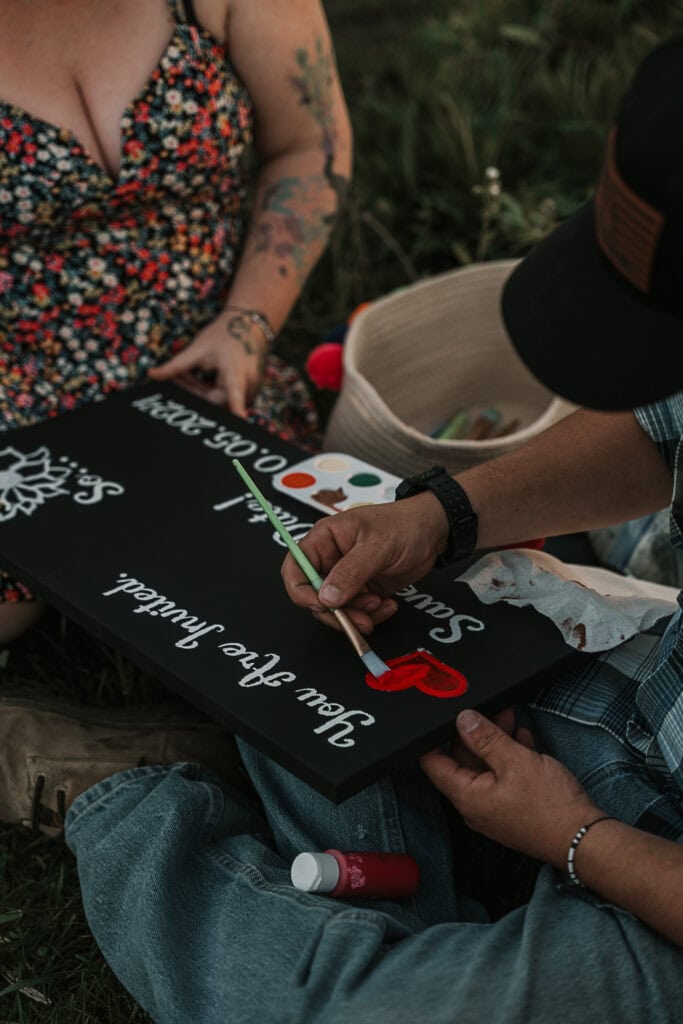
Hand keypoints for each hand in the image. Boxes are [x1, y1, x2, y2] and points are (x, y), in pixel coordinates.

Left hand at [148, 311, 268, 416]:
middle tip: (176, 378)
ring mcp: (249, 390)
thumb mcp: (197, 348)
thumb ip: (175, 366)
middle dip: (193, 391)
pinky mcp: (247, 392)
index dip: (236, 408)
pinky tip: (200, 375)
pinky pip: (224, 397)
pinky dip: (209, 389)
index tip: (240, 420)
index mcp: (235, 371)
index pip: (235, 394)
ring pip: (218, 400)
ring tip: (186, 374)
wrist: (248, 325)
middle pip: (215, 401)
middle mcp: (246, 384)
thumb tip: (150, 374)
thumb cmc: (223, 335)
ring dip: (200, 390)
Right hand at [281, 492, 448, 633]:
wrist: (434, 532)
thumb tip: (326, 597)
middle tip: (359, 617)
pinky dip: (371, 615)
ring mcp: (346, 577)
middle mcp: (330, 559)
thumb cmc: (405, 524)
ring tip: (380, 605)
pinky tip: (388, 604)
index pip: (295, 568)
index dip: (302, 590)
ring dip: (357, 615)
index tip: (322, 606)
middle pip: (314, 595)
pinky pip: (356, 612)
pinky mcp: (362, 591)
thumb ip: (351, 572)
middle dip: (336, 611)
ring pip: (336, 609)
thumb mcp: (377, 546)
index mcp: (324, 539)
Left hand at [421, 709, 601, 867]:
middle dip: (474, 733)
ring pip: (486, 767)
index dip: (435, 738)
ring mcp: (494, 809)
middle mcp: (475, 806)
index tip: (444, 718)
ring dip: (496, 741)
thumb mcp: (515, 761)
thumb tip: (463, 720)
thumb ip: (486, 738)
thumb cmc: (551, 806)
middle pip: (462, 762)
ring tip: (510, 718)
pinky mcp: (512, 808)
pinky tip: (523, 740)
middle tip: (490, 711)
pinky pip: (502, 778)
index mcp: (467, 796)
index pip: (434, 764)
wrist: (584, 839)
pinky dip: (509, 758)